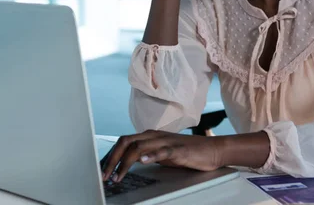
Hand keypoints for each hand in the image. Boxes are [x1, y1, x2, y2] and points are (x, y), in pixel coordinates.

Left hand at [101, 130, 222, 182]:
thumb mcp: (162, 153)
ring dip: (125, 162)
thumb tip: (130, 160)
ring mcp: (166, 141)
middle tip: (104, 175)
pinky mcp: (178, 149)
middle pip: (126, 142)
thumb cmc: (187, 153)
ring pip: (139, 146)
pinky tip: (143, 161)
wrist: (211, 149)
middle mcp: (155, 136)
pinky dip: (151, 155)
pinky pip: (163, 150)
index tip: (102, 169)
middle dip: (112, 158)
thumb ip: (147, 153)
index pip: (123, 141)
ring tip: (117, 176)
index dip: (110, 155)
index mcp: (150, 136)